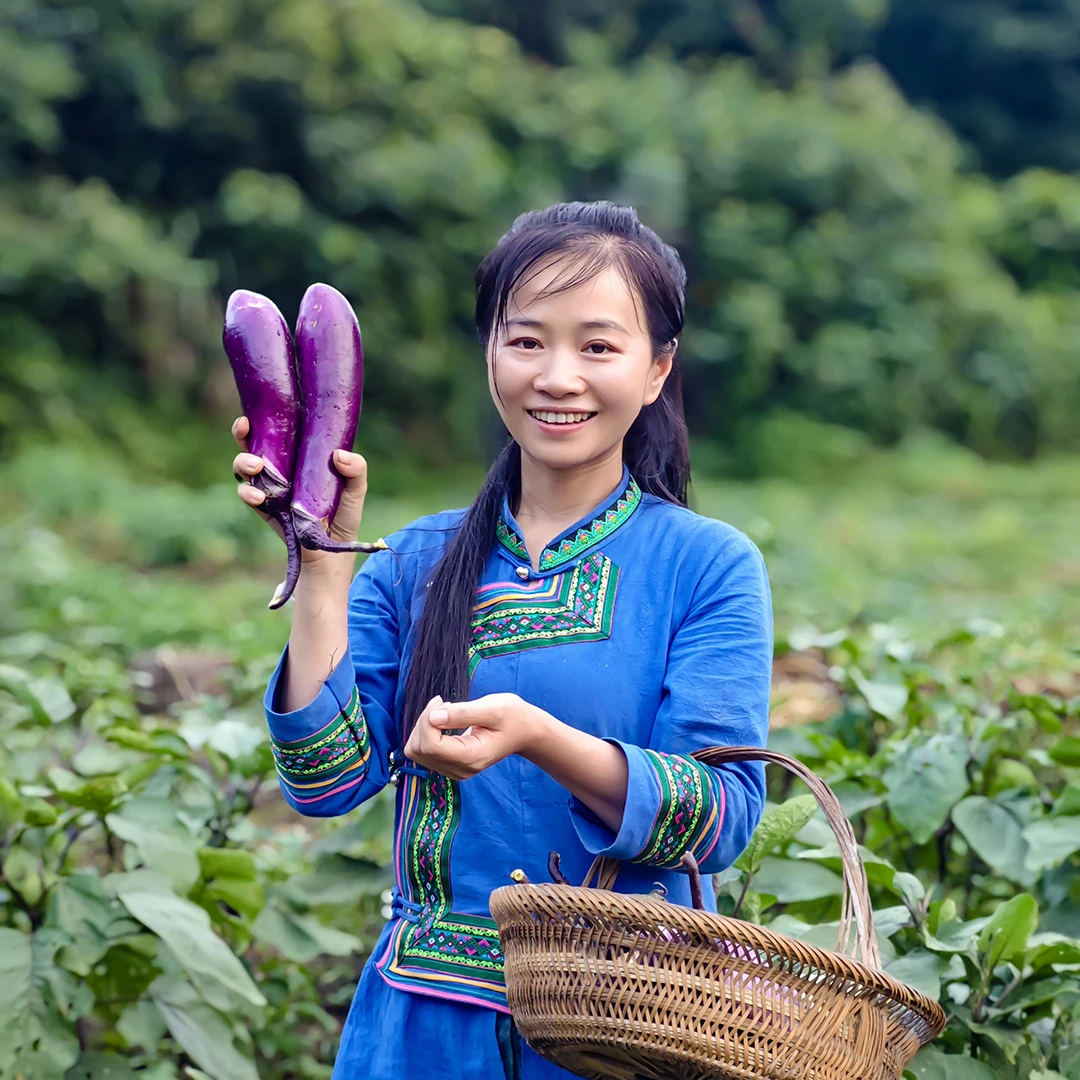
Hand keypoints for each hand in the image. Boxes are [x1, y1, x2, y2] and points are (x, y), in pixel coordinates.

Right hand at [231, 415, 370, 568]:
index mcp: (299, 458)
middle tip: (246, 430)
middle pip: (253, 445)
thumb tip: (339, 455)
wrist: (333, 554)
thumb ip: (356, 471)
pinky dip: (247, 492)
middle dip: (243, 435)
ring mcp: (270, 489)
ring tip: (256, 466)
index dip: (264, 420)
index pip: (278, 433)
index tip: (255, 413)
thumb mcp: (355, 490)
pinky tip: (257, 495)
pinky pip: (248, 495)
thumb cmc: (344, 518)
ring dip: (243, 462)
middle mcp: (281, 470)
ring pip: (244, 468)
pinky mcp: (265, 509)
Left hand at [404, 693, 548, 780]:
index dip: (426, 721)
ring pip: (416, 751)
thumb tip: (433, 717)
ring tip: (444, 711)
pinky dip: (426, 733)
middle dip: (423, 722)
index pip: (430, 746)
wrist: (525, 732)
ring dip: (423, 727)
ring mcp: (454, 770)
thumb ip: (463, 713)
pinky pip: (423, 751)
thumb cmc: (513, 717)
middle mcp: (460, 769)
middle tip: (442, 704)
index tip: (441, 701)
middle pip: (419, 749)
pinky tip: (443, 721)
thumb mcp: (493, 708)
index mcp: (471, 757)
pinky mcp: (450, 765)